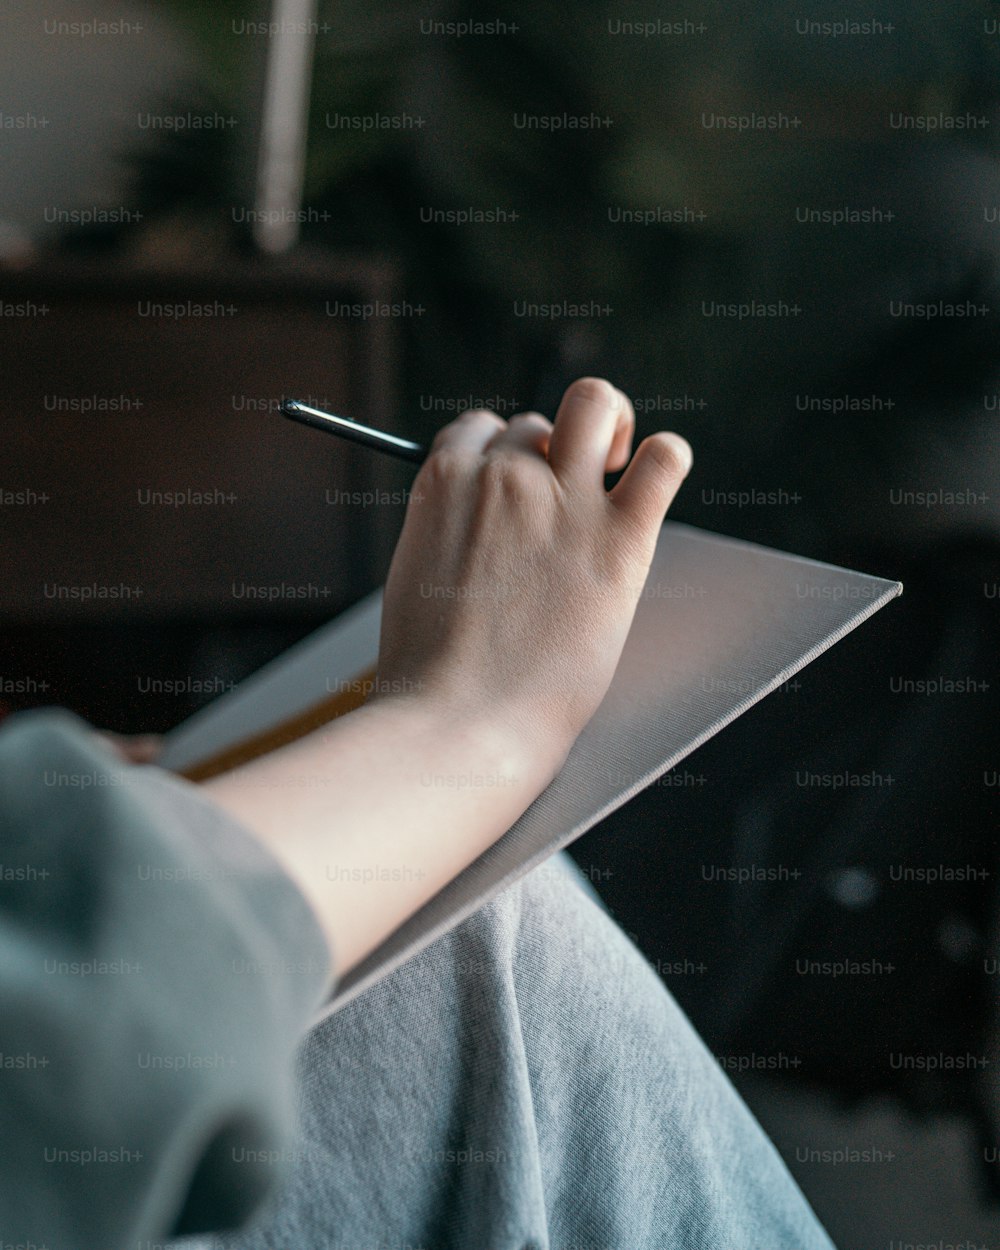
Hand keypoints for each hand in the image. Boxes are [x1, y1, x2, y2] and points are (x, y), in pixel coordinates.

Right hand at [376, 377, 692, 777]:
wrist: (461, 722)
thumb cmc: (429, 673)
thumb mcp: (414, 577)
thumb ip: (445, 533)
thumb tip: (472, 529)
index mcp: (443, 483)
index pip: (479, 430)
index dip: (499, 457)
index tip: (512, 492)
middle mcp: (503, 475)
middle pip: (535, 424)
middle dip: (548, 453)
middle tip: (562, 499)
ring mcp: (563, 501)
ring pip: (594, 405)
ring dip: (606, 426)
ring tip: (614, 464)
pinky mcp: (620, 538)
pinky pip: (664, 458)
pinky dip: (666, 458)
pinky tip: (654, 482)